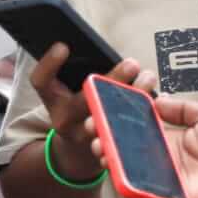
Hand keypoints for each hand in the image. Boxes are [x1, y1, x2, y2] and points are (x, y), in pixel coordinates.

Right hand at [32, 44, 155, 181]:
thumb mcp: (65, 91)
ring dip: (134, 96)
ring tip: (148, 78)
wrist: (77, 153)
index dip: (49, 64)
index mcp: (53, 102)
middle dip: (112, 80)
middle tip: (132, 63)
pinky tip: (157, 99)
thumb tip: (93, 44)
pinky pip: (127, 132)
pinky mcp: (106, 148)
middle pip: (85, 101)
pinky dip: (143, 113)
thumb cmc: (76, 109)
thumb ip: (74, 71)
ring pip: (111, 118)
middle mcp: (65, 120)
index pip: (41, 82)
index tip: (64, 45)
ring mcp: (86, 138)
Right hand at [88, 95, 197, 197]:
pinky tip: (110, 163)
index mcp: (172, 138)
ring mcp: (160, 177)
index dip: (122, 117)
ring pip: (126, 166)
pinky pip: (135, 186)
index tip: (105, 106)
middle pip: (127, 146)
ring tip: (97, 143)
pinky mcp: (161, 195)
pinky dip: (121, 176)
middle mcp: (163, 157)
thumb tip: (157, 100)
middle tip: (93, 126)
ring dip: (108, 155)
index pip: (139, 126)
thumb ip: (182, 108)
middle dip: (107, 135)